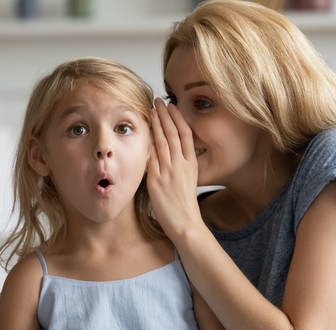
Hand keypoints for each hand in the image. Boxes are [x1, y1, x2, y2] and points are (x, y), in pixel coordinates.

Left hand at [147, 98, 203, 239]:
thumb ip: (180, 167)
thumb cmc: (185, 206)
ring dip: (157, 123)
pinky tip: (144, 131)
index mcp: (191, 164)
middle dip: (166, 115)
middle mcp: (181, 165)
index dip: (178, 118)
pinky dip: (149, 143)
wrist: (186, 224)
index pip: (185, 135)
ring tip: (152, 109)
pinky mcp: (157, 181)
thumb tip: (169, 154)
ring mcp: (168, 172)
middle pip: (173, 134)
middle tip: (159, 100)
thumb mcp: (188, 181)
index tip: (172, 106)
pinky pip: (152, 157)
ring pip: (163, 142)